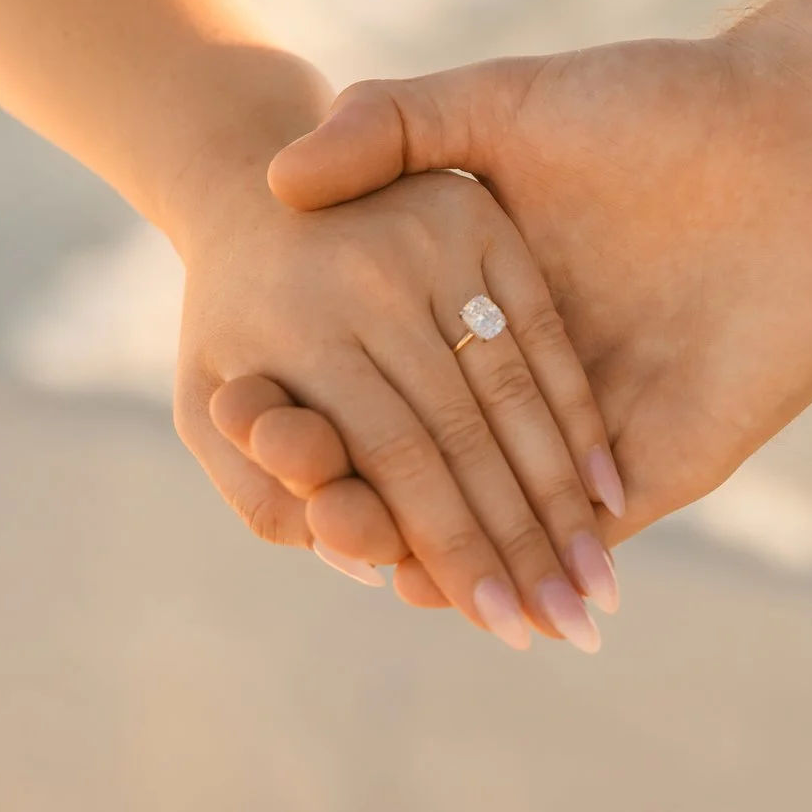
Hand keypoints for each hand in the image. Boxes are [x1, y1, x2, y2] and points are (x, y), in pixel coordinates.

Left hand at [169, 163, 617, 650]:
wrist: (249, 185)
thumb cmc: (229, 323)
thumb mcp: (204, 410)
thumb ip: (263, 499)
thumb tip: (363, 568)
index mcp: (301, 328)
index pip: (398, 461)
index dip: (455, 548)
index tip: (500, 625)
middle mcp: (373, 277)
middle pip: (466, 435)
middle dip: (523, 543)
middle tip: (569, 627)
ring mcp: (434, 240)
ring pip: (515, 389)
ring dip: (563, 495)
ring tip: (596, 583)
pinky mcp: (481, 219)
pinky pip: (542, 330)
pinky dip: (577, 414)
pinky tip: (607, 487)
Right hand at [224, 27, 811, 602]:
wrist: (811, 128)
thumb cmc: (661, 101)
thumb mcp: (508, 103)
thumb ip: (397, 125)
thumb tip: (281, 177)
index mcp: (497, 296)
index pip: (396, 374)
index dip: (329, 401)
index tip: (250, 423)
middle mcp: (547, 370)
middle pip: (443, 456)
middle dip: (372, 495)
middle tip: (301, 517)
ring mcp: (611, 419)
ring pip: (509, 510)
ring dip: (443, 547)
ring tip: (367, 566)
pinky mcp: (676, 454)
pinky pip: (592, 529)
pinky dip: (531, 560)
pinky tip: (465, 581)